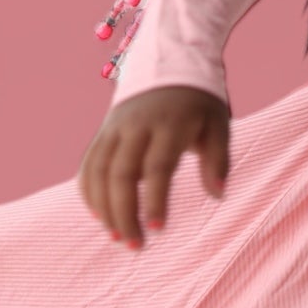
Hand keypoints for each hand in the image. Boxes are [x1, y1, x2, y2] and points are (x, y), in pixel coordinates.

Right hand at [78, 85, 229, 247]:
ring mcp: (115, 127)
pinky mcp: (104, 131)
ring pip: (98, 171)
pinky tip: (100, 216)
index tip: (158, 229)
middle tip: (134, 245)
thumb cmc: (199, 102)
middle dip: (124, 213)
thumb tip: (218, 194)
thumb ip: (219, 159)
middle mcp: (137, 126)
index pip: (157, 166)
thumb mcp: (219, 123)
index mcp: (169, 124)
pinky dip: (89, 191)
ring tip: (116, 237)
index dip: (155, 199)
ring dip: (103, 208)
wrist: (168, 61)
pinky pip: (89, 164)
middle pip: (121, 174)